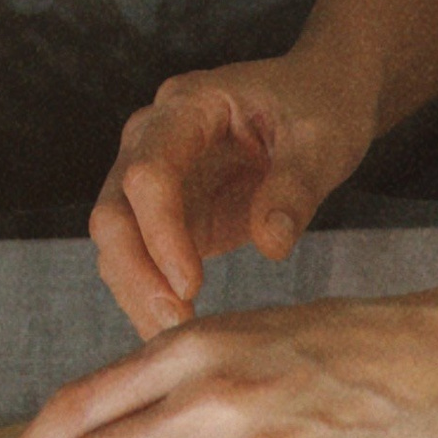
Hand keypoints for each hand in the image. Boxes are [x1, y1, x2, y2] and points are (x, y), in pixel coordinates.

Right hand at [88, 57, 363, 338]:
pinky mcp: (167, 214)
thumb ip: (295, 186)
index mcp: (187, 106)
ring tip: (178, 340)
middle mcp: (153, 138)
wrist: (319, 96)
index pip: (149, 169)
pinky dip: (151, 296)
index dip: (161, 230)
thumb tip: (271, 244)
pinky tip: (180, 333)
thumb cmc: (319, 105)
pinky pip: (141, 259)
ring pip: (117, 242)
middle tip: (174, 327)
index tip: (191, 285)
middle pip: (114, 209)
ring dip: (137, 293)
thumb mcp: (322, 139)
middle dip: (136, 273)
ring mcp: (154, 177)